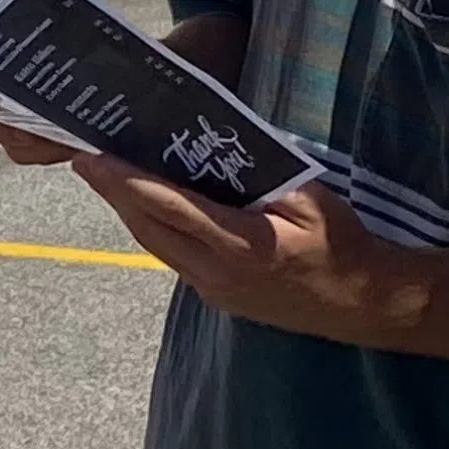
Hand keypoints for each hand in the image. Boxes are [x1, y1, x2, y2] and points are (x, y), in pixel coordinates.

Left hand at [77, 161, 395, 342]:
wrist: (361, 304)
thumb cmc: (342, 244)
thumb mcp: (311, 200)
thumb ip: (265, 174)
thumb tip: (220, 144)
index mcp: (242, 246)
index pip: (170, 207)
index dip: (126, 182)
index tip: (91, 159)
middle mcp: (217, 275)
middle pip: (150, 228)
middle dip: (114, 193)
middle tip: (86, 158)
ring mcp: (214, 291)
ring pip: (157, 246)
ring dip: (129, 212)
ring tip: (106, 176)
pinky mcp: (217, 298)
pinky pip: (174, 258)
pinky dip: (155, 229)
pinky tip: (146, 207)